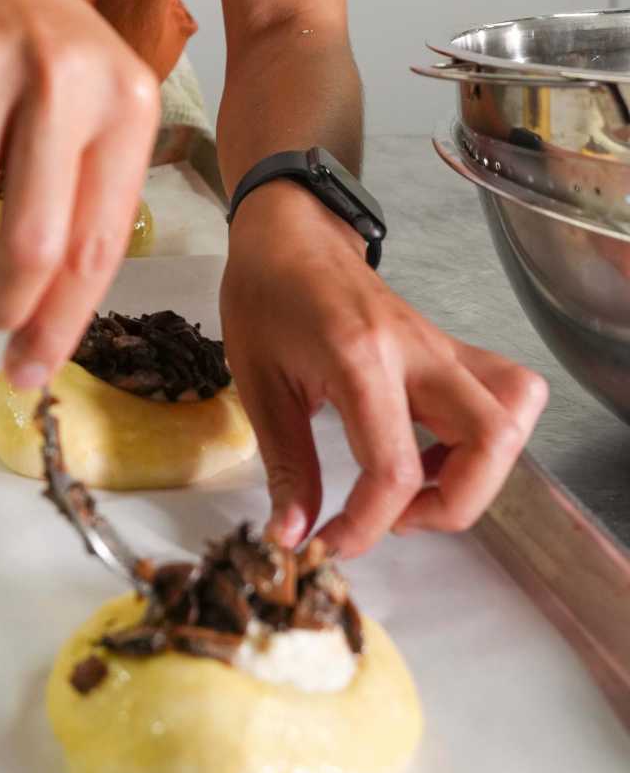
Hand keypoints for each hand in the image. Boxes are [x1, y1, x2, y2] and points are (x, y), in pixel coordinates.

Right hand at [0, 0, 159, 387]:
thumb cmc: (36, 62)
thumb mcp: (88, 113)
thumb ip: (82, 211)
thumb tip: (42, 335)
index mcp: (122, 99)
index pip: (96, 244)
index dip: (59, 324)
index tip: (29, 373)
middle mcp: (59, 76)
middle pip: (30, 244)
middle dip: (0, 304)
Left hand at [220, 181, 547, 555]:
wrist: (288, 230)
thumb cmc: (265, 294)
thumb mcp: (257, 382)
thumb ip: (285, 465)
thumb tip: (292, 536)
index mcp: (360, 357)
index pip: (394, 466)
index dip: (367, 524)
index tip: (331, 541)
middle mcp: (417, 350)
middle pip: (492, 437)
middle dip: (455, 505)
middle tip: (395, 515)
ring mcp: (441, 345)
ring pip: (515, 412)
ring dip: (481, 471)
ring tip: (417, 486)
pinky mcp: (450, 347)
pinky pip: (503, 393)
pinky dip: (483, 440)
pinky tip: (427, 452)